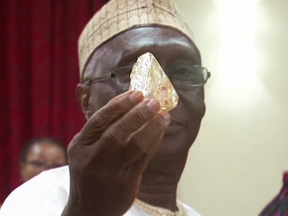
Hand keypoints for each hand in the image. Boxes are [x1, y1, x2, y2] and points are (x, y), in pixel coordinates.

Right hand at [62, 91, 169, 215]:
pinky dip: (154, 141)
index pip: (99, 120)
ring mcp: (110, 172)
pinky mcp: (126, 182)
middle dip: (137, 114)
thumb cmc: (89, 172)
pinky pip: (144, 157)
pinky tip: (160, 130)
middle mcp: (93, 158)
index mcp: (80, 146)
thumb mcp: (85, 150)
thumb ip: (100, 130)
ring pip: (135, 145)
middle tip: (153, 101)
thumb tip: (127, 104)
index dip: (119, 105)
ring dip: (152, 127)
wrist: (88, 210)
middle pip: (117, 132)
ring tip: (163, 115)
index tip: (136, 93)